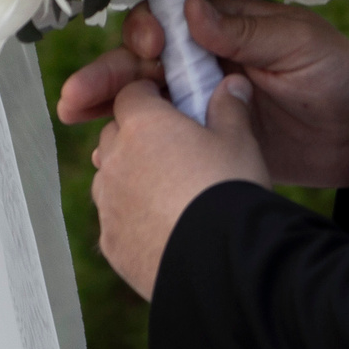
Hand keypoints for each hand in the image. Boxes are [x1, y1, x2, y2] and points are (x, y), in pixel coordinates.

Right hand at [60, 0, 348, 189]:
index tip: (148, 49)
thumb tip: (191, 11)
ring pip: (141, 104)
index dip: (148, 33)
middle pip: (140, 66)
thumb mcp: (297, 44)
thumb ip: (244, 32)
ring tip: (75, 118)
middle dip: (106, 75)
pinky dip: (132, 146)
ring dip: (105, 108)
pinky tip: (107, 156)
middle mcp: (202, 65)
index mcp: (221, 31)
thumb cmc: (338, 74)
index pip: (167, 24)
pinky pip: (161, 143)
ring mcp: (200, 107)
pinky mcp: (206, 144)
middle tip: (78, 96)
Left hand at [90, 74, 267, 299]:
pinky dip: (131, 218)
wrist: (225, 264)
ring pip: (110, 178)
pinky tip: (163, 227)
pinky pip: (114, 220)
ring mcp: (108, 205)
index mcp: (142, 125)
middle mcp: (115, 161)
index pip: (131, 94)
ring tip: (169, 191)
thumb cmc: (232, 191)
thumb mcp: (240, 141)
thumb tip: (232, 85)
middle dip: (137, 136)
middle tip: (174, 150)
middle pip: (115, 134)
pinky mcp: (111, 243)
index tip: (171, 106)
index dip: (151, 97)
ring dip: (129, 177)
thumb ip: (230, 107)